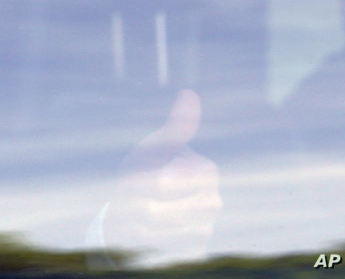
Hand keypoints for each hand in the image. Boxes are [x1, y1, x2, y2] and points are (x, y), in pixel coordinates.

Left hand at [104, 89, 221, 266]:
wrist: (140, 206)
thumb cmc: (147, 169)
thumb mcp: (155, 146)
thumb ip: (175, 127)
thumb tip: (189, 94)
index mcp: (206, 172)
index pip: (160, 182)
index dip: (138, 179)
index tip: (141, 174)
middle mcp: (212, 203)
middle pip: (152, 209)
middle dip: (132, 202)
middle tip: (134, 196)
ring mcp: (204, 229)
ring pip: (151, 232)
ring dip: (133, 222)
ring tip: (137, 212)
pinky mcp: (193, 251)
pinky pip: (157, 250)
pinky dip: (142, 242)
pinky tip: (145, 231)